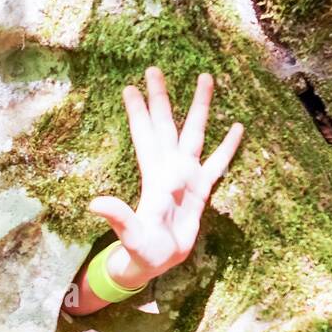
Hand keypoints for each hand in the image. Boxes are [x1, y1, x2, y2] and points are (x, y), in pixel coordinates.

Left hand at [89, 68, 243, 285]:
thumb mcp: (130, 234)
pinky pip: (218, 163)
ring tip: (205, 78)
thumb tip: (94, 203)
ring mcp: (187, 177)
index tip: (130, 87)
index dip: (138, 113)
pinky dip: (227, 146)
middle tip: (154, 68)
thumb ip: (118, 217)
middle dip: (162, 98)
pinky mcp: (202, 190)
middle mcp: (169, 169)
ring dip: (199, 108)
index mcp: (154, 176)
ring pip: (194, 134)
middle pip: (166, 125)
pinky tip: (237, 127)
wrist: (157, 262)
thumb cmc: (141, 250)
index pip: (145, 137)